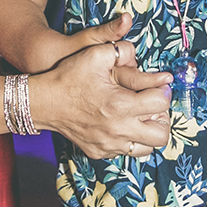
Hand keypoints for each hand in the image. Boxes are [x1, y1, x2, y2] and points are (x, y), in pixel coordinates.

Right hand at [32, 40, 171, 159]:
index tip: (158, 86)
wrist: (44, 102)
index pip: (161, 103)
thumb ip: (125, 53)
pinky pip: (126, 152)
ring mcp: (108, 145)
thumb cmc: (69, 77)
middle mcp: (117, 130)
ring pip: (147, 149)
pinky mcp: (100, 152)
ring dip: (149, 132)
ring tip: (140, 117)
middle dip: (163, 118)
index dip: (163, 90)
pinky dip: (130, 139)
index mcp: (119, 105)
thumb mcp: (96, 54)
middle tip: (154, 105)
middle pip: (161, 134)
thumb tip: (154, 68)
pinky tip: (121, 124)